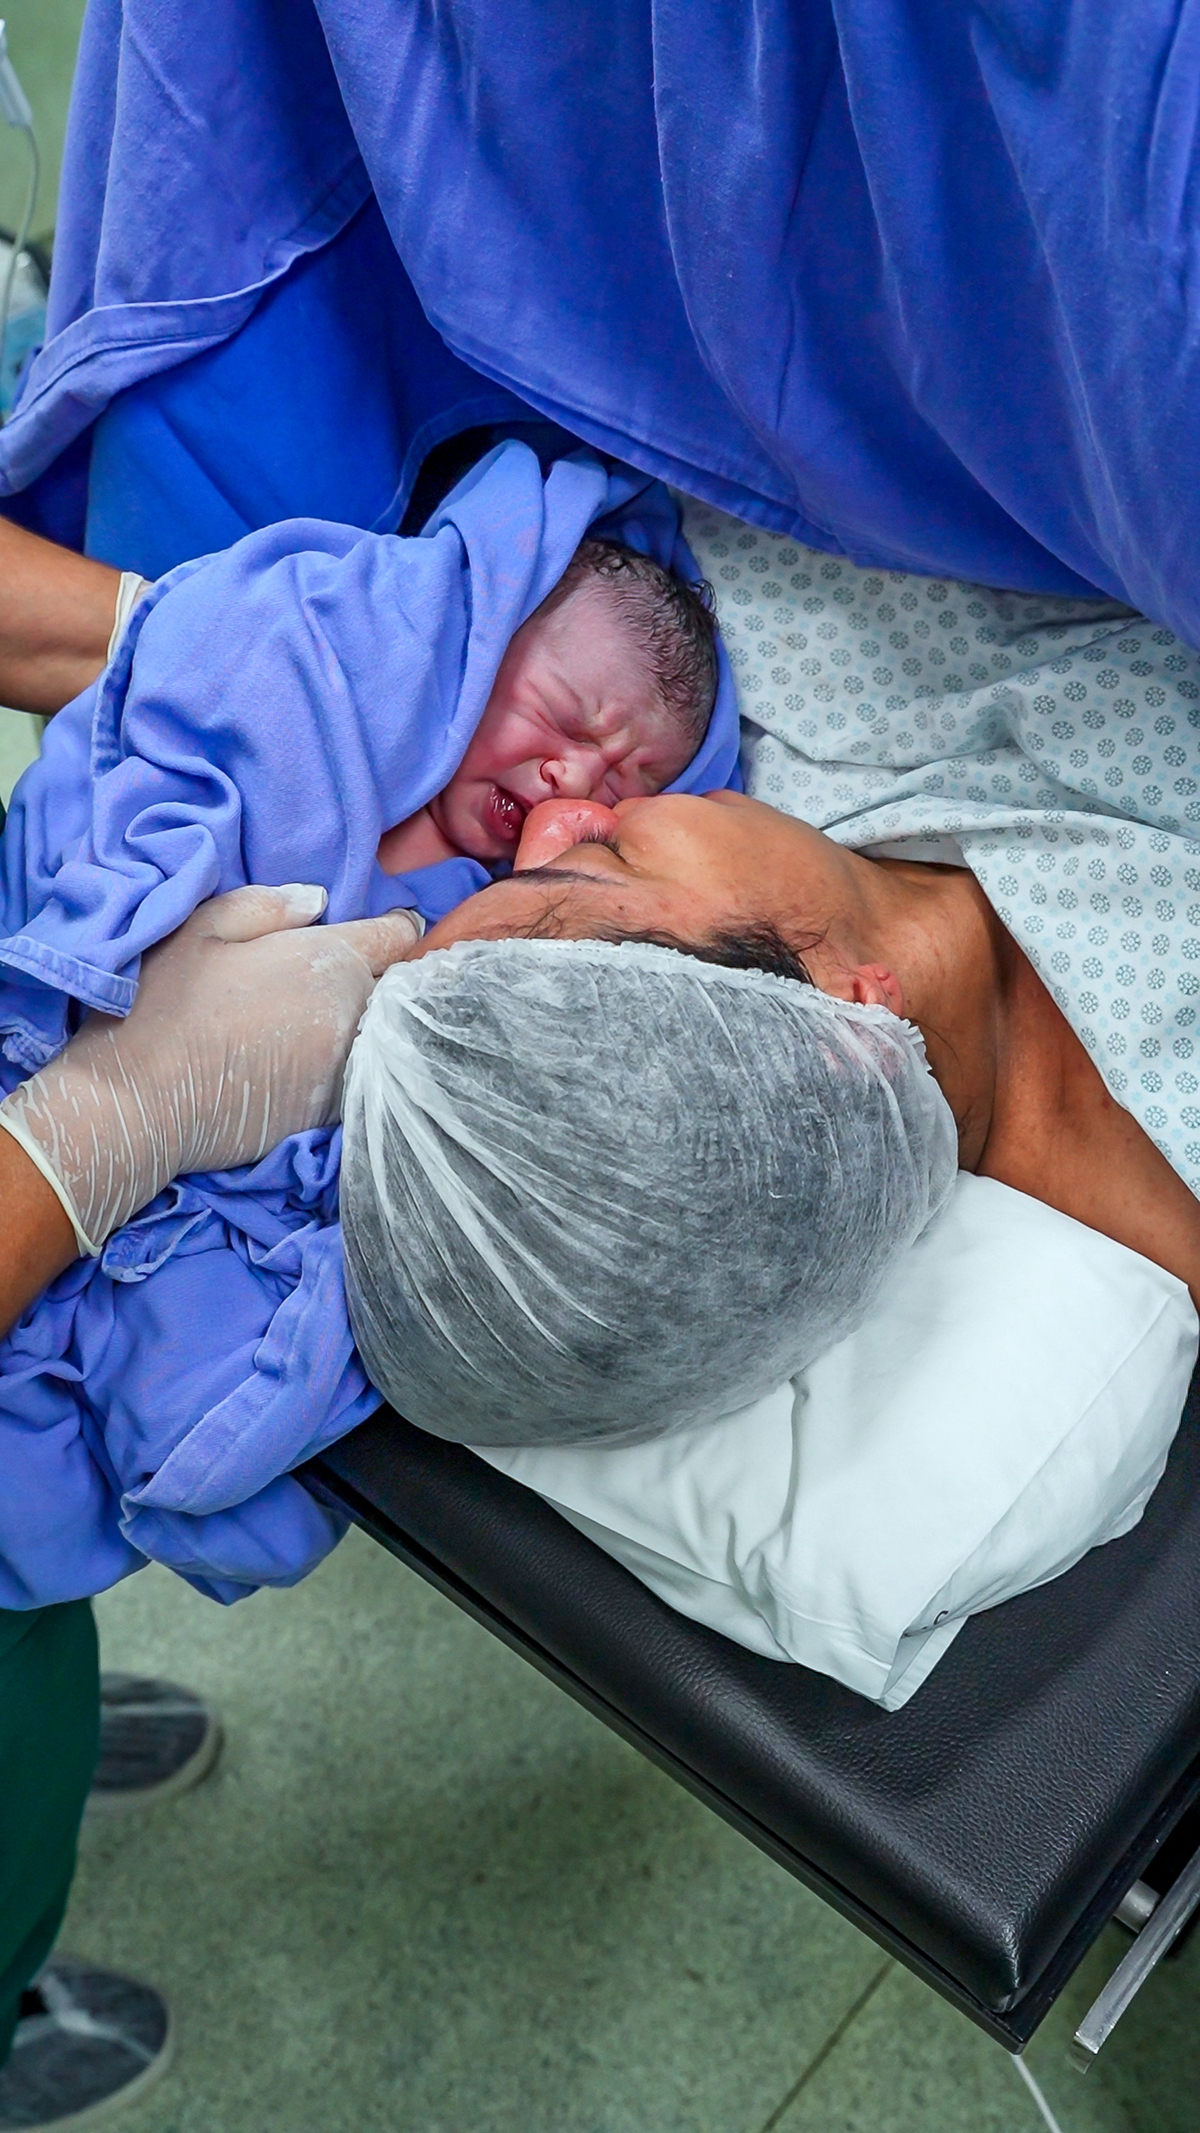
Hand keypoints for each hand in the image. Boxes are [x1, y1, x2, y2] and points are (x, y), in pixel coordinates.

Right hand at [0, 885, 422, 1253]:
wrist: (136, 1101)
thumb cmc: (162, 1004)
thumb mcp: (201, 929)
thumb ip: (267, 906)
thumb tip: (318, 899)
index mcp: (328, 959)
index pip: (397, 936)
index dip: (394, 928)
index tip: (386, 929)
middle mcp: (351, 1013)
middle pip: (393, 986)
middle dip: (377, 976)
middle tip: (338, 975)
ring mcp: (344, 1068)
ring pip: (377, 1034)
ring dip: (360, 1022)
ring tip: (316, 1020)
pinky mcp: (327, 1112)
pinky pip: (356, 1075)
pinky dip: (344, 1064)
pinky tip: (304, 1061)